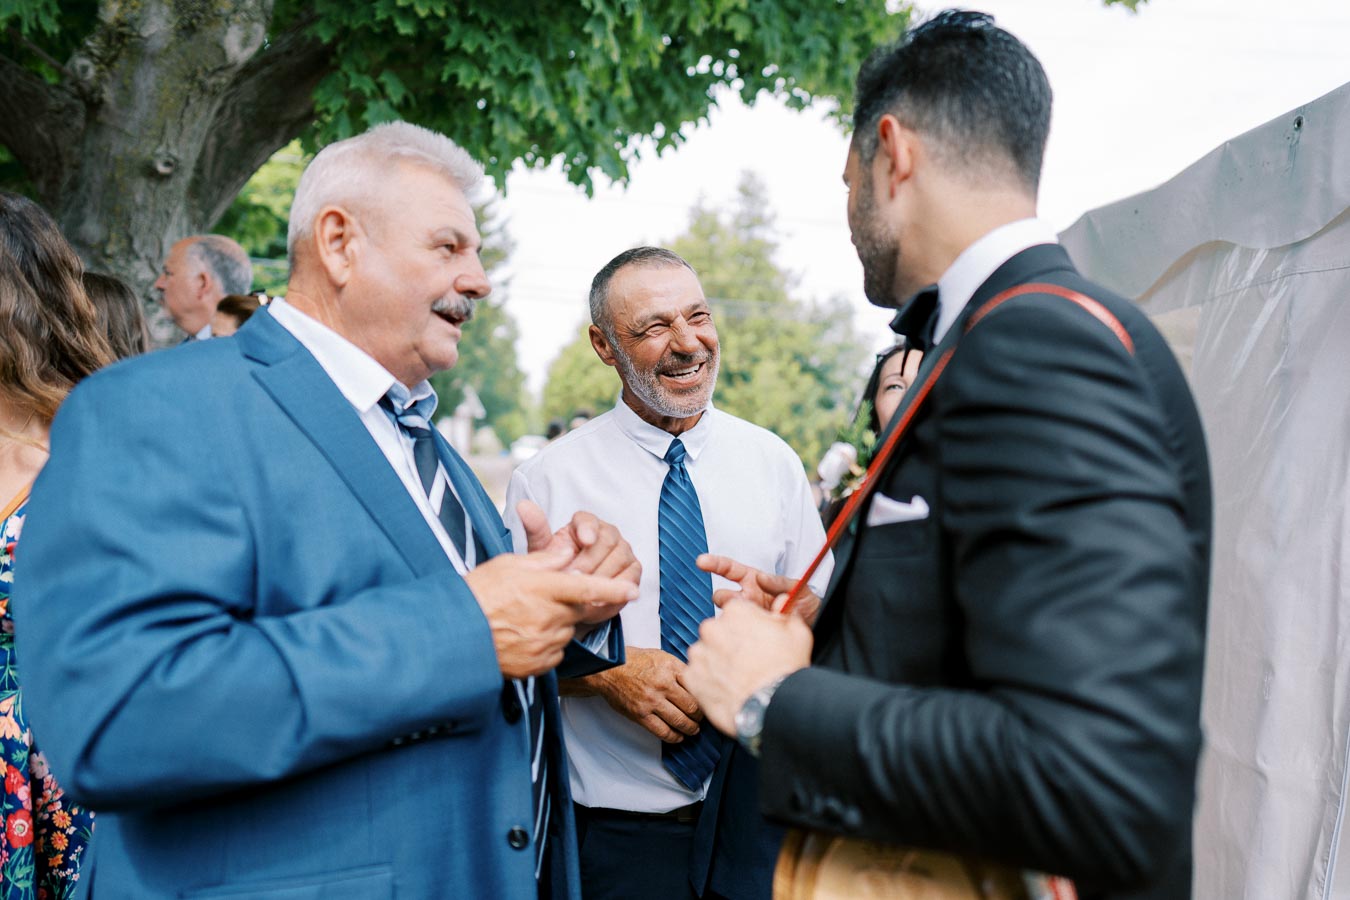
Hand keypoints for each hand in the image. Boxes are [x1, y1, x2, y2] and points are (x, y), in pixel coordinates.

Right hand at [465, 542, 638, 678]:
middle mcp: (550, 617)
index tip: (633, 589)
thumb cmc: (477, 595)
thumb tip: (568, 549)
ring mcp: (545, 644)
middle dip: (565, 604)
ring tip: (521, 619)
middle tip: (536, 601)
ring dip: (554, 624)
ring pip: (565, 630)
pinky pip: (553, 651)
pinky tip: (520, 637)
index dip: (614, 588)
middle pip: (577, 610)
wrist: (453, 636)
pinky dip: (544, 644)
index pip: (589, 587)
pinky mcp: (538, 664)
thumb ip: (545, 559)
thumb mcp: (509, 565)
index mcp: (545, 588)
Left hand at [518, 500, 640, 623]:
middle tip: (574, 578)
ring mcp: (623, 551)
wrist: (571, 594)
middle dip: (589, 562)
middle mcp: (608, 533)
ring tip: (583, 592)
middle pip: (606, 541)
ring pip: (619, 560)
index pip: (588, 520)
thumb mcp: (543, 551)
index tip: (585, 540)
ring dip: (601, 577)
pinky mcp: (633, 571)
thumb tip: (523, 506)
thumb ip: (536, 529)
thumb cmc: (557, 568)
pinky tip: (598, 600)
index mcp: (585, 524)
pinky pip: (629, 578)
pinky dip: (615, 590)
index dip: (588, 529)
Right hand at [565, 647, 702, 742]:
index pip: (698, 687)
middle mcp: (663, 684)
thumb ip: (679, 670)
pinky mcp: (641, 715)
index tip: (707, 703)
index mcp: (671, 667)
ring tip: (693, 730)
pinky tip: (678, 737)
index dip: (705, 698)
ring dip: (691, 729)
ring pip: (681, 721)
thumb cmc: (635, 661)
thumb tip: (698, 683)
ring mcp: (652, 701)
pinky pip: (663, 732)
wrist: (609, 669)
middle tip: (702, 719)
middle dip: (700, 716)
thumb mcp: (661, 656)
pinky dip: (674, 737)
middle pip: (692, 707)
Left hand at [684, 597, 812, 735]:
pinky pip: (697, 675)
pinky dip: (708, 681)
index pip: (737, 612)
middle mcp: (712, 628)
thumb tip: (784, 605)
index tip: (755, 640)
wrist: (771, 705)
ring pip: (706, 653)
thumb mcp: (797, 633)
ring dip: (717, 662)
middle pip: (718, 631)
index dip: (748, 626)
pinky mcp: (691, 676)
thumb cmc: (784, 670)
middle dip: (729, 643)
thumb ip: (786, 614)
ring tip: (737, 678)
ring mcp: (699, 653)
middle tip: (747, 661)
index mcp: (736, 612)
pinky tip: (726, 689)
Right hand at [698, 553, 821, 624]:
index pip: (729, 570)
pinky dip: (739, 632)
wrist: (815, 628)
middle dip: (725, 599)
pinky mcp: (749, 633)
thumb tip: (760, 577)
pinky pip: (735, 633)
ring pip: (726, 616)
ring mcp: (747, 616)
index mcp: (754, 581)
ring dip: (734, 618)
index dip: (715, 564)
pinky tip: (752, 635)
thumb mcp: (797, 587)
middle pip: (721, 596)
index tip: (701, 562)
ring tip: (754, 621)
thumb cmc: (806, 602)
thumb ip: (778, 581)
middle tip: (741, 603)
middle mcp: (747, 598)